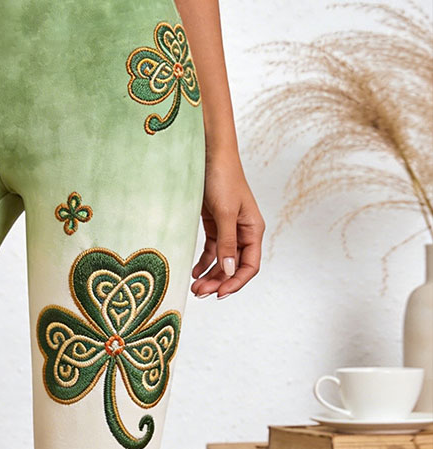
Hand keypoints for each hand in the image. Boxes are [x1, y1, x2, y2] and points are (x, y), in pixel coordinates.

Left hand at [191, 150, 264, 298]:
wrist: (210, 154)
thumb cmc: (223, 178)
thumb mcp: (225, 213)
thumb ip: (227, 243)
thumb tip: (230, 271)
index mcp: (253, 230)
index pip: (250, 266)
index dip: (236, 282)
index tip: (219, 294)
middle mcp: (243, 232)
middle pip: (234, 267)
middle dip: (218, 281)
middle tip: (198, 292)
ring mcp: (229, 229)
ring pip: (222, 261)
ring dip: (210, 275)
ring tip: (194, 286)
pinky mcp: (215, 224)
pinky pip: (212, 250)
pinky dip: (204, 262)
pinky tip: (193, 271)